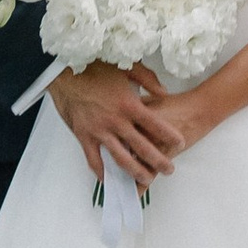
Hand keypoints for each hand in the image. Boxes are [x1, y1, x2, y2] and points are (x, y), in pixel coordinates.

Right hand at [50, 63, 182, 195]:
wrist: (66, 72)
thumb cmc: (96, 67)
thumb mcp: (128, 66)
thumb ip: (149, 80)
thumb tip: (165, 93)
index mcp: (129, 104)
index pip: (155, 125)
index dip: (170, 136)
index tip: (180, 142)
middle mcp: (116, 121)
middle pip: (142, 147)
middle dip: (158, 161)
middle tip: (170, 169)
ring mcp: (99, 131)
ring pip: (121, 159)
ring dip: (136, 172)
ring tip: (147, 180)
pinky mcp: (84, 136)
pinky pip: (94, 160)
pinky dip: (102, 172)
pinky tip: (110, 181)